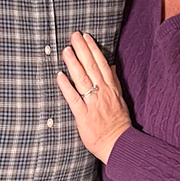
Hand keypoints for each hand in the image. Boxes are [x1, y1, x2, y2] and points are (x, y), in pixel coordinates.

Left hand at [55, 31, 131, 162]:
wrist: (119, 145)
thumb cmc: (118, 124)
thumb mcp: (120, 99)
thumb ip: (114, 82)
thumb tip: (111, 66)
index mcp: (111, 89)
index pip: (102, 64)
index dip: (94, 49)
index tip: (87, 37)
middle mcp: (103, 93)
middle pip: (92, 67)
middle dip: (82, 50)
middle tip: (74, 35)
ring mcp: (93, 104)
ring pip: (83, 79)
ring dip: (74, 63)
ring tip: (66, 50)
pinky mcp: (84, 116)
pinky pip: (74, 99)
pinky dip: (66, 87)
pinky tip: (59, 76)